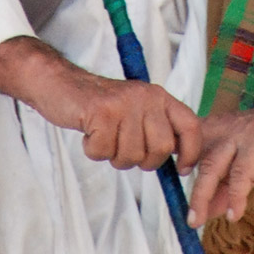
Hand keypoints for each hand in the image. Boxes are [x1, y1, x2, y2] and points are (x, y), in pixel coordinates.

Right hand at [0, 36, 200, 171]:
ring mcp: (124, 103)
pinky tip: (89, 133)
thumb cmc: (101, 105)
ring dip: (114, 156)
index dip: (191, 152)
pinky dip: (93, 150)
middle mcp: (146, 97)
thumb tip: (181, 162)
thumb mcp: (136, 110)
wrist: (62, 84)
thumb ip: (157, 128)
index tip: (181, 169)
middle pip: (161, 149)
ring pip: (132, 156)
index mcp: (159, 96)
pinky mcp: (101, 112)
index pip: (190, 125)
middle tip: (124, 149)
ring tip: (104, 137)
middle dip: (143, 161)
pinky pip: (104, 152)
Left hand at [187, 57, 253, 227]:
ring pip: (213, 165)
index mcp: (216, 131)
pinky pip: (241, 170)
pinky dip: (236, 194)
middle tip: (189, 220)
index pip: (190, 152)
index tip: (180, 201)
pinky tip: (234, 213)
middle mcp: (223, 129)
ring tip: (199, 219)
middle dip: (192, 193)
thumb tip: (206, 213)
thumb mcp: (248, 170)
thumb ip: (226, 187)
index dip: (181, 174)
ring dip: (203, 195)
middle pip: (198, 161)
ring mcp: (239, 133)